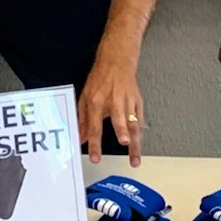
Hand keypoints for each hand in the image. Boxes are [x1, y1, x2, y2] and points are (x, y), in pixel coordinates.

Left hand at [77, 45, 143, 167]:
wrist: (116, 62)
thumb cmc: (99, 79)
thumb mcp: (85, 96)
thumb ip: (82, 120)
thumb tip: (80, 139)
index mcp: (96, 101)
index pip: (95, 126)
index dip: (95, 143)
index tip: (95, 158)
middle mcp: (113, 101)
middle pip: (118, 118)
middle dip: (122, 131)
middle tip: (124, 143)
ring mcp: (127, 101)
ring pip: (133, 122)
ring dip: (135, 141)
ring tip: (135, 158)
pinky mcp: (137, 101)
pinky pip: (139, 119)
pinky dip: (140, 134)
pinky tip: (139, 145)